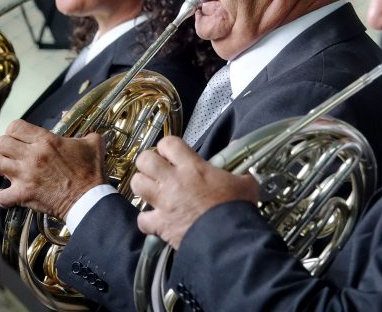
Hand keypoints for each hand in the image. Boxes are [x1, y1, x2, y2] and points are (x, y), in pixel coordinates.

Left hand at [0, 119, 106, 219]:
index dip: (14, 130)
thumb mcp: (94, 144)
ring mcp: (25, 176)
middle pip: (1, 143)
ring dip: (2, 168)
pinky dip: (3, 196)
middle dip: (6, 147)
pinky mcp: (23, 194)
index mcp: (47, 141)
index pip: (15, 127)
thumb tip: (83, 130)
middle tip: (13, 153)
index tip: (19, 137)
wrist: (89, 198)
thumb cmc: (91, 172)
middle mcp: (32, 156)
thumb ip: (86, 133)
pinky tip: (10, 194)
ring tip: (11, 171)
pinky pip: (0, 195)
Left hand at [131, 136, 258, 248]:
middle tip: (158, 169)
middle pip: (145, 160)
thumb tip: (237, 144)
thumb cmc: (237, 207)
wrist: (229, 237)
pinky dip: (147, 220)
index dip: (168, 146)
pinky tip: (156, 220)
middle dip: (148, 162)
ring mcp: (164, 202)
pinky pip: (142, 219)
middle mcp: (173, 181)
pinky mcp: (161, 224)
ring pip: (137, 184)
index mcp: (192, 167)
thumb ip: (238, 164)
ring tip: (153, 189)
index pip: (168, 143)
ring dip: (143, 186)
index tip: (172, 153)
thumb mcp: (244, 181)